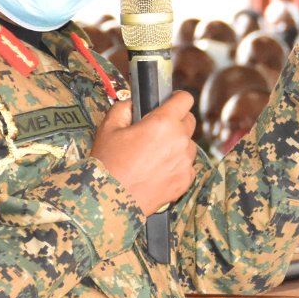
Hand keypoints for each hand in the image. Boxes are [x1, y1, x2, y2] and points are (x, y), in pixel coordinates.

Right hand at [92, 91, 196, 213]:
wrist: (111, 198)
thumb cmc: (108, 161)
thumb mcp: (109, 127)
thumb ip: (124, 108)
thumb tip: (134, 103)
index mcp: (164, 122)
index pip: (185, 99)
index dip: (176, 99)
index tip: (169, 103)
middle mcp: (181, 140)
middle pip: (190, 121)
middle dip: (176, 121)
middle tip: (156, 130)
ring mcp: (186, 162)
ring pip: (189, 144)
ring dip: (177, 144)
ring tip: (154, 154)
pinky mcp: (186, 180)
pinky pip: (187, 165)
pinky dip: (177, 165)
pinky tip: (158, 170)